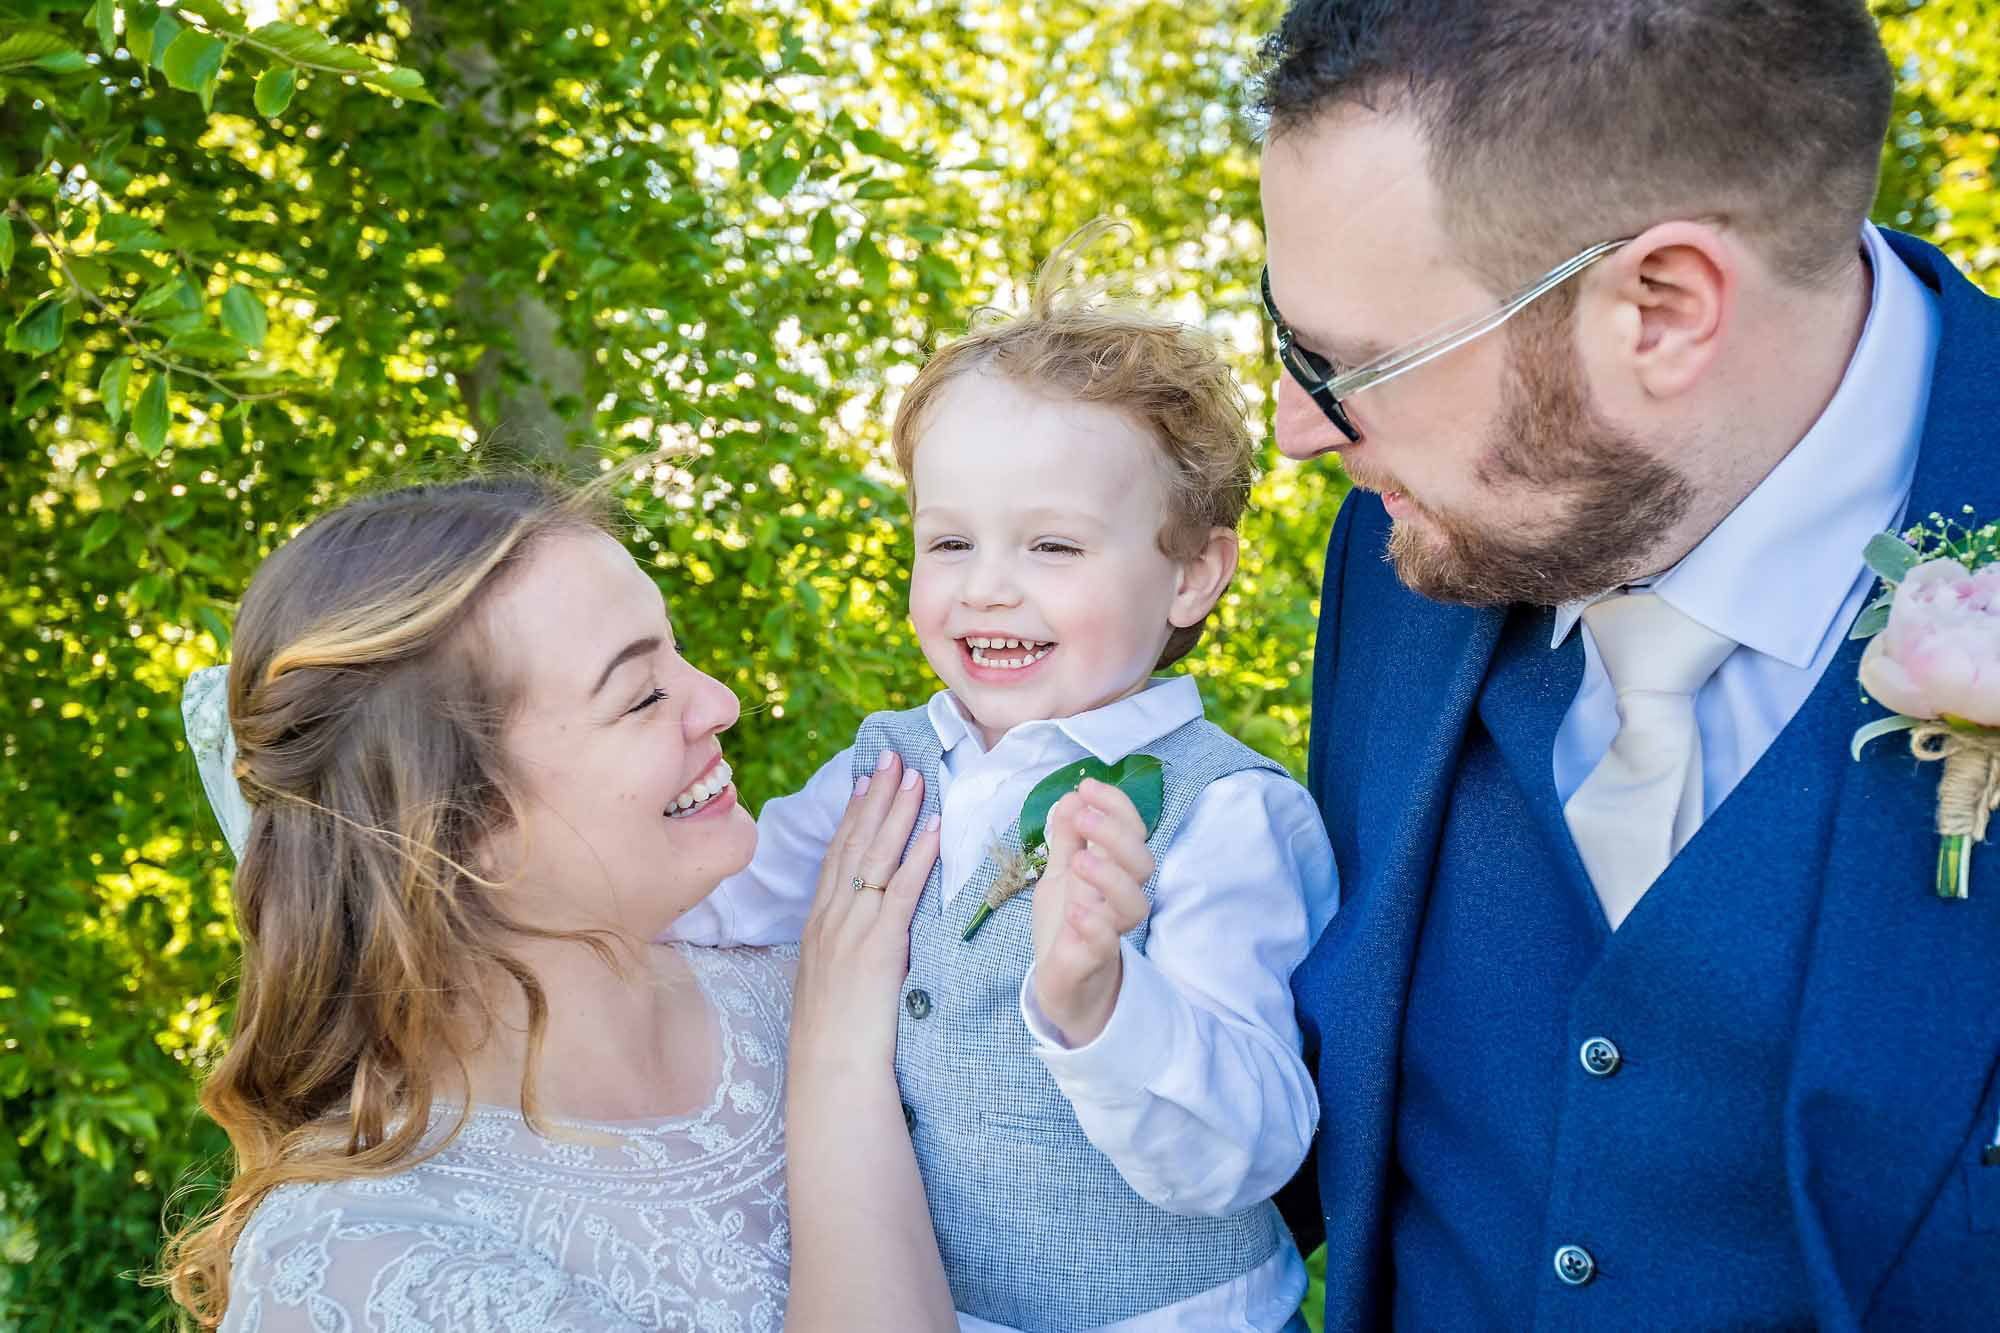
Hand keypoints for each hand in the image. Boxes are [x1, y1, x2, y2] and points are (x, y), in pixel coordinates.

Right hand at [791, 751, 939, 1082]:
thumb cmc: (836, 1039)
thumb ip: (847, 949)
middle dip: (875, 796)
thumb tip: (867, 933)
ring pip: (876, 857)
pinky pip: (901, 892)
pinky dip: (919, 856)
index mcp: (819, 925)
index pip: (838, 855)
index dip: (854, 814)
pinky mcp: (877, 948)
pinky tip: (934, 828)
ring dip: (898, 812)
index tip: (867, 779)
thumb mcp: (833, 982)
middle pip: (854, 843)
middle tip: (893, 757)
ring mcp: (851, 930)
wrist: (830, 1074)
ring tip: (916, 775)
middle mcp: (830, 918)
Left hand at [1030, 777, 1153, 1046]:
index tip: (1087, 786)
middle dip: (1116, 834)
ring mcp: (1110, 930)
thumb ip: (1068, 838)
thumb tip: (1072, 796)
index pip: (1132, 832)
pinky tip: (1074, 910)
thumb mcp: (1060, 873)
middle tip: (1084, 817)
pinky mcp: (1093, 959)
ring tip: (1079, 861)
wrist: (1062, 984)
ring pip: (1133, 904)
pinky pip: (1105, 942)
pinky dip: (1093, 923)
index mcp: (1113, 871)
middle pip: (1141, 863)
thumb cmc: (1067, 925)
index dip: (1117, 806)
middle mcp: (1118, 899)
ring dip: (1108, 876)